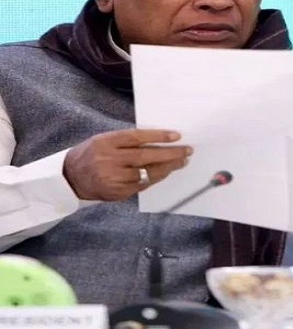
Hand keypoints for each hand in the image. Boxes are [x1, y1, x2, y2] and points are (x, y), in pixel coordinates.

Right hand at [63, 129, 191, 201]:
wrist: (71, 178)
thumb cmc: (92, 154)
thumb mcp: (104, 140)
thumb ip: (127, 140)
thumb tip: (159, 139)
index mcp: (105, 143)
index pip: (137, 137)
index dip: (158, 136)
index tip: (177, 136)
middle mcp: (109, 160)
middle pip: (145, 156)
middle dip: (170, 154)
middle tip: (187, 151)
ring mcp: (113, 178)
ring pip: (147, 173)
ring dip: (167, 167)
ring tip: (181, 161)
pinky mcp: (117, 192)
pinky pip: (142, 185)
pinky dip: (156, 178)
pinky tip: (166, 172)